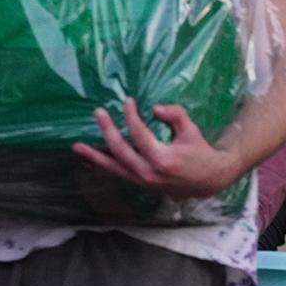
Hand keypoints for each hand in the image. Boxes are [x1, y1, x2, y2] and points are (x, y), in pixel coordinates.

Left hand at [72, 98, 241, 197]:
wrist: (208, 181)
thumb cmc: (200, 153)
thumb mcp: (191, 130)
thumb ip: (174, 115)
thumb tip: (154, 108)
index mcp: (162, 158)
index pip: (139, 134)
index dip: (131, 116)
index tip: (127, 101)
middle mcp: (149, 172)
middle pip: (121, 150)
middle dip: (108, 130)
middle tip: (99, 113)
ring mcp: (143, 181)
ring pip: (114, 168)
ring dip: (95, 156)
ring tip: (77, 146)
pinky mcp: (141, 184)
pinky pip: (118, 174)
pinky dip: (104, 167)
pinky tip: (91, 160)